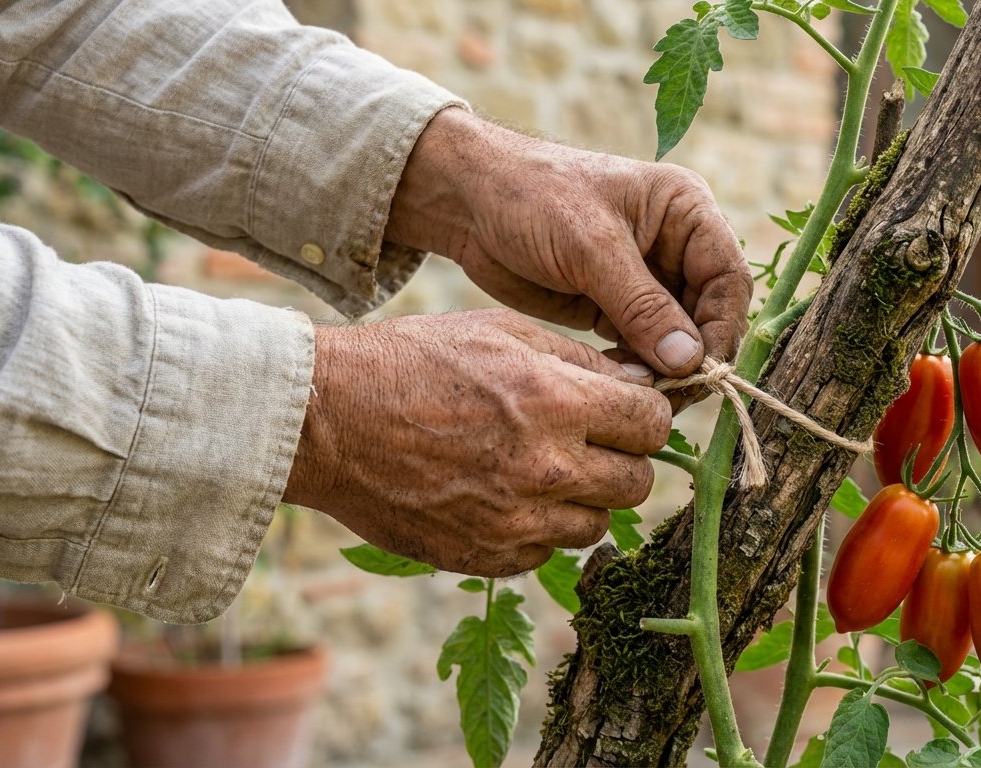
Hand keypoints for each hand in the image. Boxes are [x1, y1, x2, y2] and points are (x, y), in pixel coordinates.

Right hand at [282, 309, 670, 576]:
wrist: (327, 420)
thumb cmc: (412, 362)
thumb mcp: (500, 331)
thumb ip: (579, 360)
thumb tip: (641, 381)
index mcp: (556, 402)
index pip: (653, 424)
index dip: (646, 416)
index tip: (628, 413)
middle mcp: (545, 468)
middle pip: (636, 483)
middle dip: (621, 460)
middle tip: (588, 443)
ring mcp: (516, 521)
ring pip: (595, 526)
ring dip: (581, 500)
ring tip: (540, 470)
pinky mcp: (485, 558)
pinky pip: (544, 555)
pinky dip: (535, 532)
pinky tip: (502, 497)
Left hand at [385, 108, 752, 379]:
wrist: (467, 201)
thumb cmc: (531, 198)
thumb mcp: (589, 246)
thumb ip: (642, 305)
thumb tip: (690, 361)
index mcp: (686, 210)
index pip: (728, 277)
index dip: (722, 328)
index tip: (701, 371)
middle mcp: (677, 244)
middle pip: (712, 313)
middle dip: (696, 356)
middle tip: (673, 395)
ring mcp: (648, 279)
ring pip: (680, 338)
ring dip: (668, 370)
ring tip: (645, 396)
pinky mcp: (617, 307)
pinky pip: (645, 348)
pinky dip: (640, 371)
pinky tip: (620, 385)